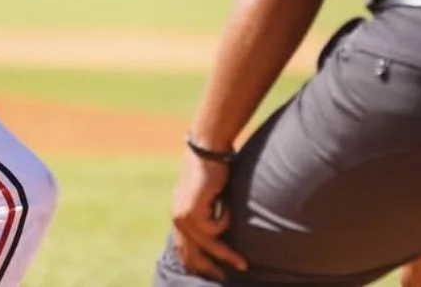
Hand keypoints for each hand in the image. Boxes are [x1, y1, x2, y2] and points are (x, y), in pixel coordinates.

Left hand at [170, 149, 248, 280]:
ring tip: (243, 264)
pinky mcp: (192, 212)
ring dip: (227, 256)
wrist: (207, 148)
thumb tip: (219, 236)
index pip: (183, 248)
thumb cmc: (214, 167)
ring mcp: (182, 216)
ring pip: (206, 246)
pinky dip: (226, 219)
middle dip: (209, 270)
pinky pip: (215, 229)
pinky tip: (227, 203)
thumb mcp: (210, 196)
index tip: (211, 274)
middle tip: (223, 280)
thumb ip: (209, 214)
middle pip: (191, 255)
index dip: (196, 264)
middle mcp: (177, 218)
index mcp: (179, 214)